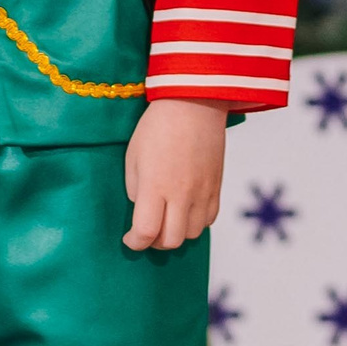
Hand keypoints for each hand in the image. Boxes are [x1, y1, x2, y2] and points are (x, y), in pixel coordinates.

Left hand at [124, 98, 230, 250]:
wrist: (194, 103)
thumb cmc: (157, 126)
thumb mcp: (133, 157)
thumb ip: (136, 189)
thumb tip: (143, 209)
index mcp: (156, 186)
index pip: (146, 233)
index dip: (134, 242)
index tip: (129, 237)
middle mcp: (182, 193)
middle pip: (171, 241)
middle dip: (154, 242)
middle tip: (147, 230)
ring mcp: (203, 191)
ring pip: (192, 234)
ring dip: (176, 233)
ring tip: (167, 220)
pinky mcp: (217, 186)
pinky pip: (209, 219)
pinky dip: (195, 223)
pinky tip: (186, 210)